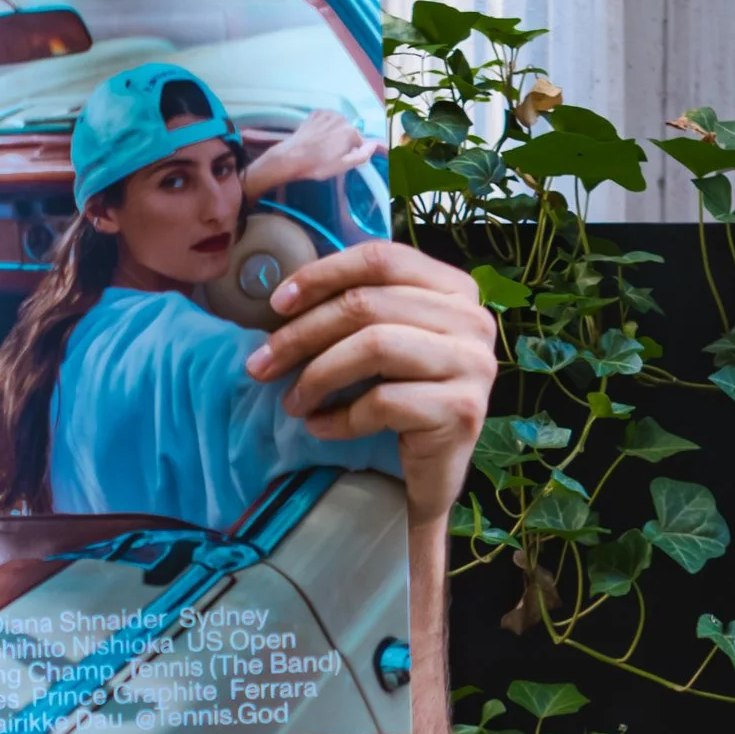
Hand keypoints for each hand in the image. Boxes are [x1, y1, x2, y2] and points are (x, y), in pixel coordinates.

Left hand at [241, 108, 374, 193]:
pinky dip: (325, 126)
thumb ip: (362, 155)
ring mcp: (327, 114)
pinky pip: (326, 119)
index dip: (355, 151)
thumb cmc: (318, 165)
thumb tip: (374, 145)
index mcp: (350, 131)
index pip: (360, 142)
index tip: (345, 158)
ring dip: (334, 133)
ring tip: (322, 146)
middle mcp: (341, 118)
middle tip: (331, 155)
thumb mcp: (343, 166)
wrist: (291, 157)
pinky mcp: (316, 113)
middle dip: (344, 141)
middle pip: (349, 131)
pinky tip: (317, 137)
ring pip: (338, 125)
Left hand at [244, 236, 495, 528]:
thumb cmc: (403, 401)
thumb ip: (360, 309)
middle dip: (302, 335)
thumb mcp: (386, 342)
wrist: (433, 474)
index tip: (276, 305)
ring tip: (292, 402)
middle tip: (261, 365)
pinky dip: (339, 417)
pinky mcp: (461, 411)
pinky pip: (382, 402)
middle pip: (368, 305)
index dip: (323, 275)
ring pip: (374, 347)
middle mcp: (473, 320)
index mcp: (455, 290)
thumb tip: (283, 296)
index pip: (382, 258)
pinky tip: (320, 427)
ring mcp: (472, 365)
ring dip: (317, 376)